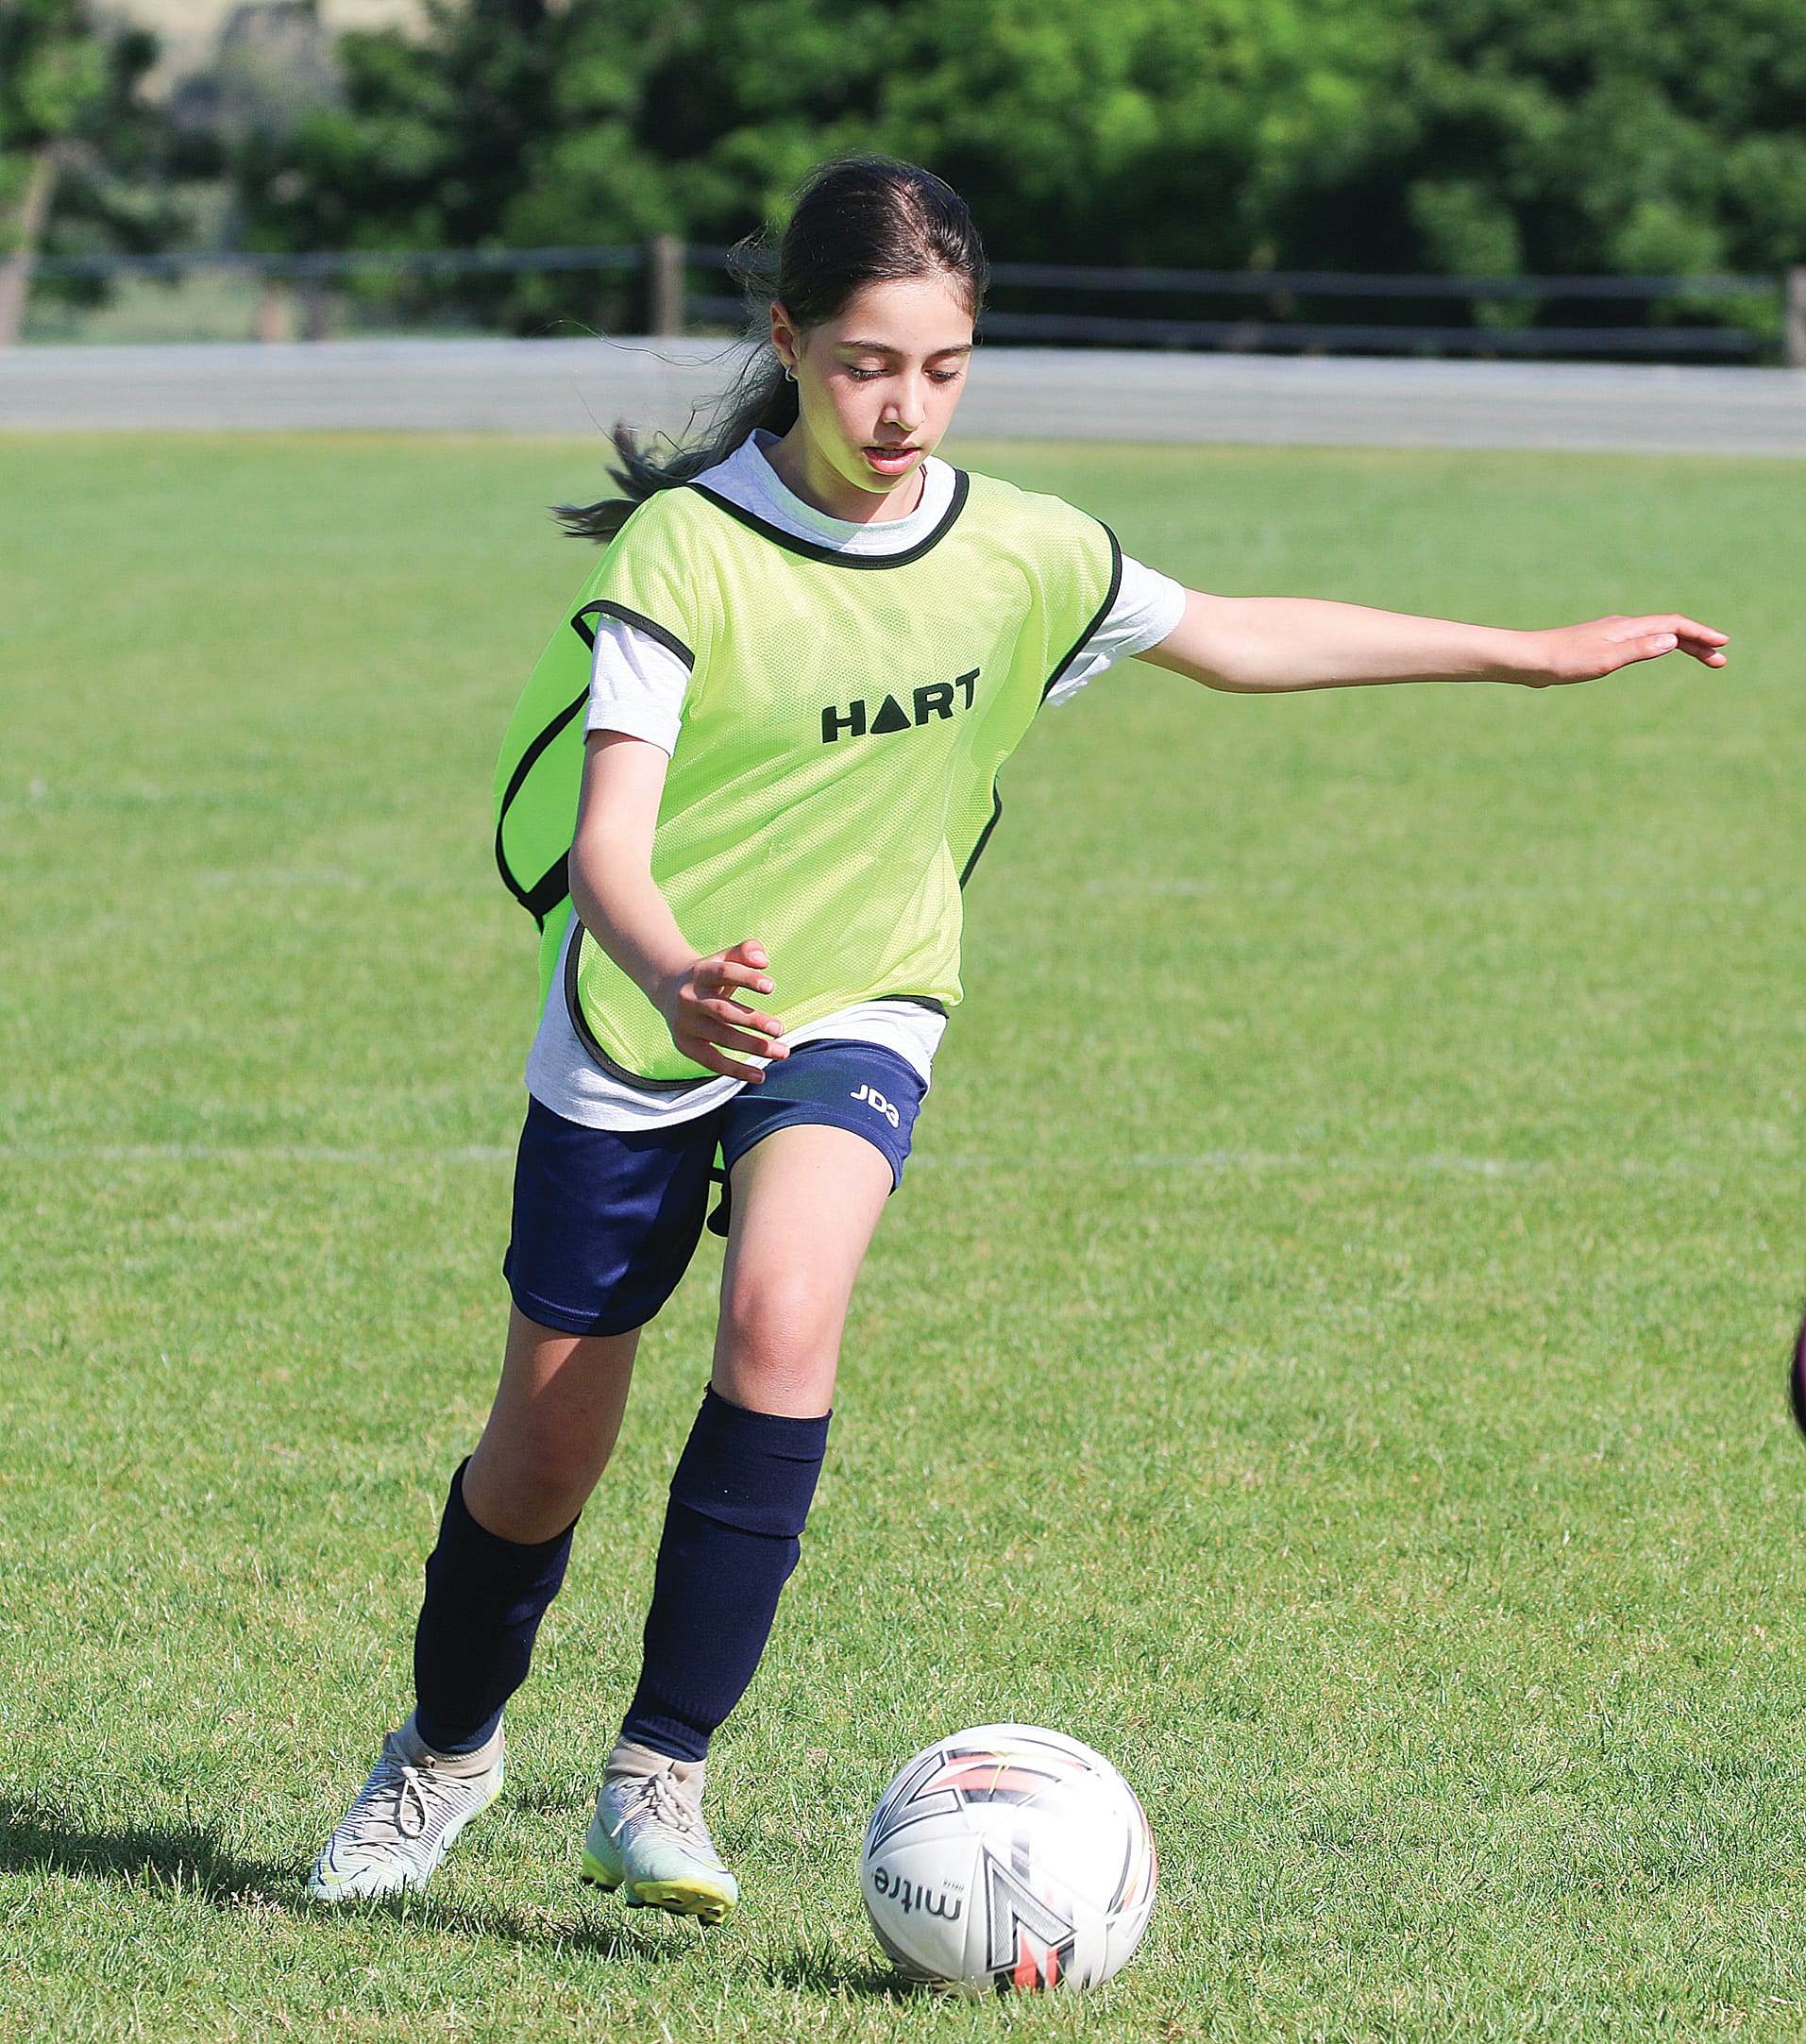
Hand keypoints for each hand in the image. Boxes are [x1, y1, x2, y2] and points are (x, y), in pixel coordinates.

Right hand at [656, 939, 786, 1081]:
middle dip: (753, 1020)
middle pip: (723, 1011)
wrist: (668, 987)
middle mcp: (689, 998)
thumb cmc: (709, 974)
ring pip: (720, 1037)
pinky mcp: (684, 1044)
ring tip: (782, 1052)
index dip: (747, 979)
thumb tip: (763, 961)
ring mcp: (685, 1024)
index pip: (724, 973)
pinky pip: (712, 1061)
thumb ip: (745, 952)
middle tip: (780, 1029)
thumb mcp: (724, 958)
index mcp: (699, 972)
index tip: (771, 987)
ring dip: (753, 1046)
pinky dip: (736, 1070)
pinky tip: (760, 1075)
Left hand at [1516, 614, 1727, 686]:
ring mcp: (1611, 634)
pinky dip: (1661, 645)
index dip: (1700, 634)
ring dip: (1681, 644)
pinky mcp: (1600, 644)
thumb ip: (1639, 649)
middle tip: (1720, 660)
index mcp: (1627, 628)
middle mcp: (1622, 626)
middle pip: (1669, 629)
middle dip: (1697, 642)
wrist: (1529, 660)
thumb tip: (1673, 639)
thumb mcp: (1605, 659)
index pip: (1674, 625)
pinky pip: (1642, 641)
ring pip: (1656, 635)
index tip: (1722, 644)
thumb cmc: (1564, 661)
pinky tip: (1660, 651)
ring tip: (1701, 658)